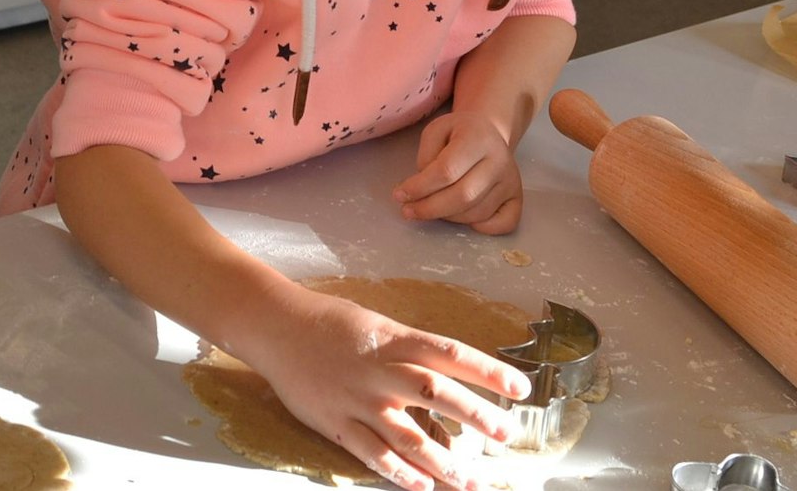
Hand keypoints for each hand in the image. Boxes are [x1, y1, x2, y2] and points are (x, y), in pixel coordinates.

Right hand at [241, 282, 530, 490]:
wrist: (275, 327)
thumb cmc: (330, 323)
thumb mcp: (377, 325)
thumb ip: (410, 350)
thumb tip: (449, 373)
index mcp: (395, 340)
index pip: (451, 354)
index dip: (489, 371)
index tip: (521, 387)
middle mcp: (381, 371)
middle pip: (438, 394)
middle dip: (477, 416)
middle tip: (506, 435)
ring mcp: (359, 400)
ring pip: (409, 435)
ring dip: (444, 461)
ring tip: (471, 481)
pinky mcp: (336, 424)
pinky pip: (373, 454)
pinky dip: (399, 473)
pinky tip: (422, 486)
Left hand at [394, 110, 522, 232]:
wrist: (489, 132)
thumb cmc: (458, 133)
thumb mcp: (435, 131)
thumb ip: (426, 157)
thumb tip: (423, 190)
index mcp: (478, 138)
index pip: (447, 171)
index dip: (420, 187)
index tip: (399, 195)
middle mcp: (500, 161)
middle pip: (463, 196)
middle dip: (430, 208)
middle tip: (408, 211)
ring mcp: (511, 181)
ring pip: (477, 212)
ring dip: (448, 217)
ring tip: (429, 209)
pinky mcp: (517, 197)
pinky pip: (504, 224)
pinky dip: (482, 228)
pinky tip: (462, 218)